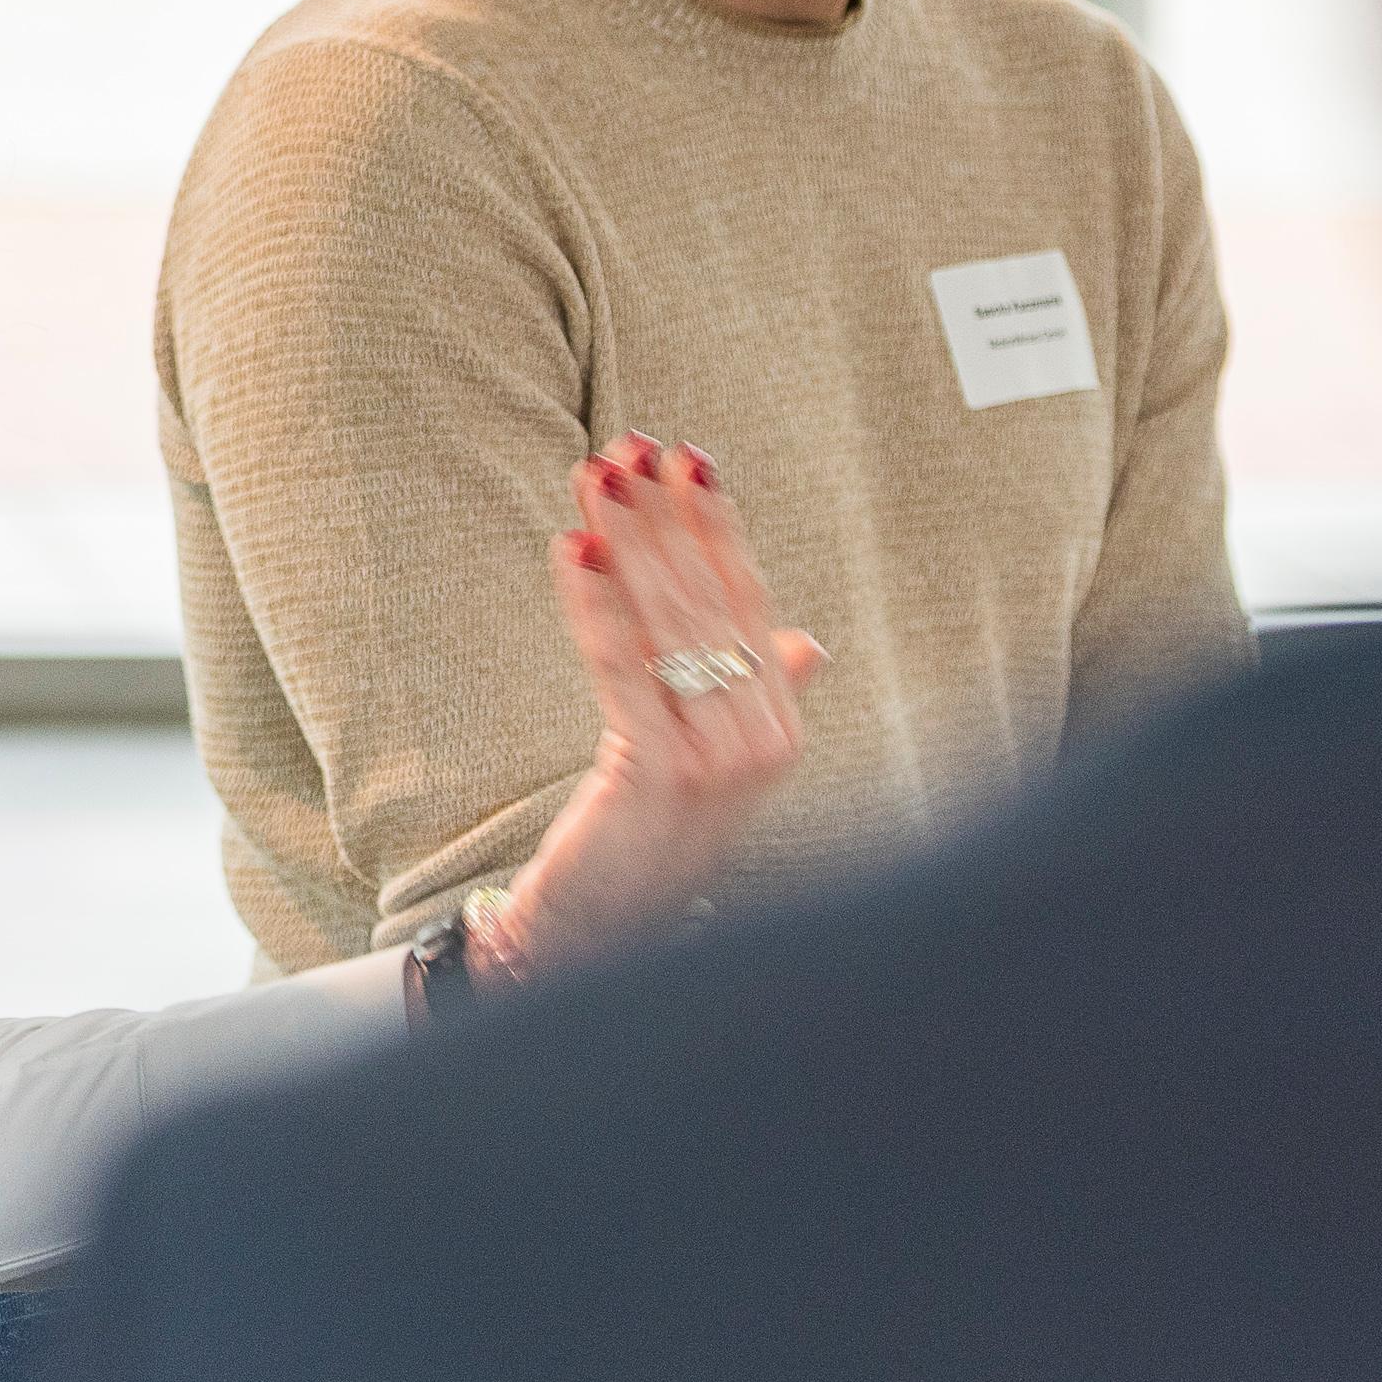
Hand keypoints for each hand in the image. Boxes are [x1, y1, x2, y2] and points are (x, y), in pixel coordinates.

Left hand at [492, 436, 824, 982]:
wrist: (604, 934)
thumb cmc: (651, 838)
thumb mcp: (718, 761)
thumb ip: (764, 694)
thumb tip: (809, 641)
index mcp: (780, 723)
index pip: (748, 602)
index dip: (716, 528)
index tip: (688, 458)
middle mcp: (763, 738)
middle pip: (708, 602)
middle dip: (665, 519)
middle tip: (627, 448)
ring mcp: (720, 761)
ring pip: (669, 626)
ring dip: (628, 542)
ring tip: (593, 478)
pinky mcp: (663, 776)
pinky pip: (625, 670)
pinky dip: (598, 605)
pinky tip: (572, 551)